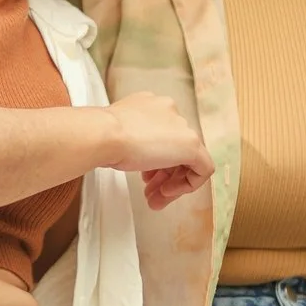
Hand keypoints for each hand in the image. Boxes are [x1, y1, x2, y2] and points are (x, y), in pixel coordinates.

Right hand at [99, 93, 212, 209]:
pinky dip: (187, 185)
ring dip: (172, 184)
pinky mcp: (192, 144)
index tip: (144, 177)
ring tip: (155, 200)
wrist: (104, 135)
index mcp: (152, 105)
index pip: (163, 136)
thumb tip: (136, 156)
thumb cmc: (102, 136)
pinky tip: (167, 193)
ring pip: (188, 160)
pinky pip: (202, 169)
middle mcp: (170, 111)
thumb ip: (132, 141)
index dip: (154, 162)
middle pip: (175, 149)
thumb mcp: (118, 135)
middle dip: (163, 176)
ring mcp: (183, 127)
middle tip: (150, 193)